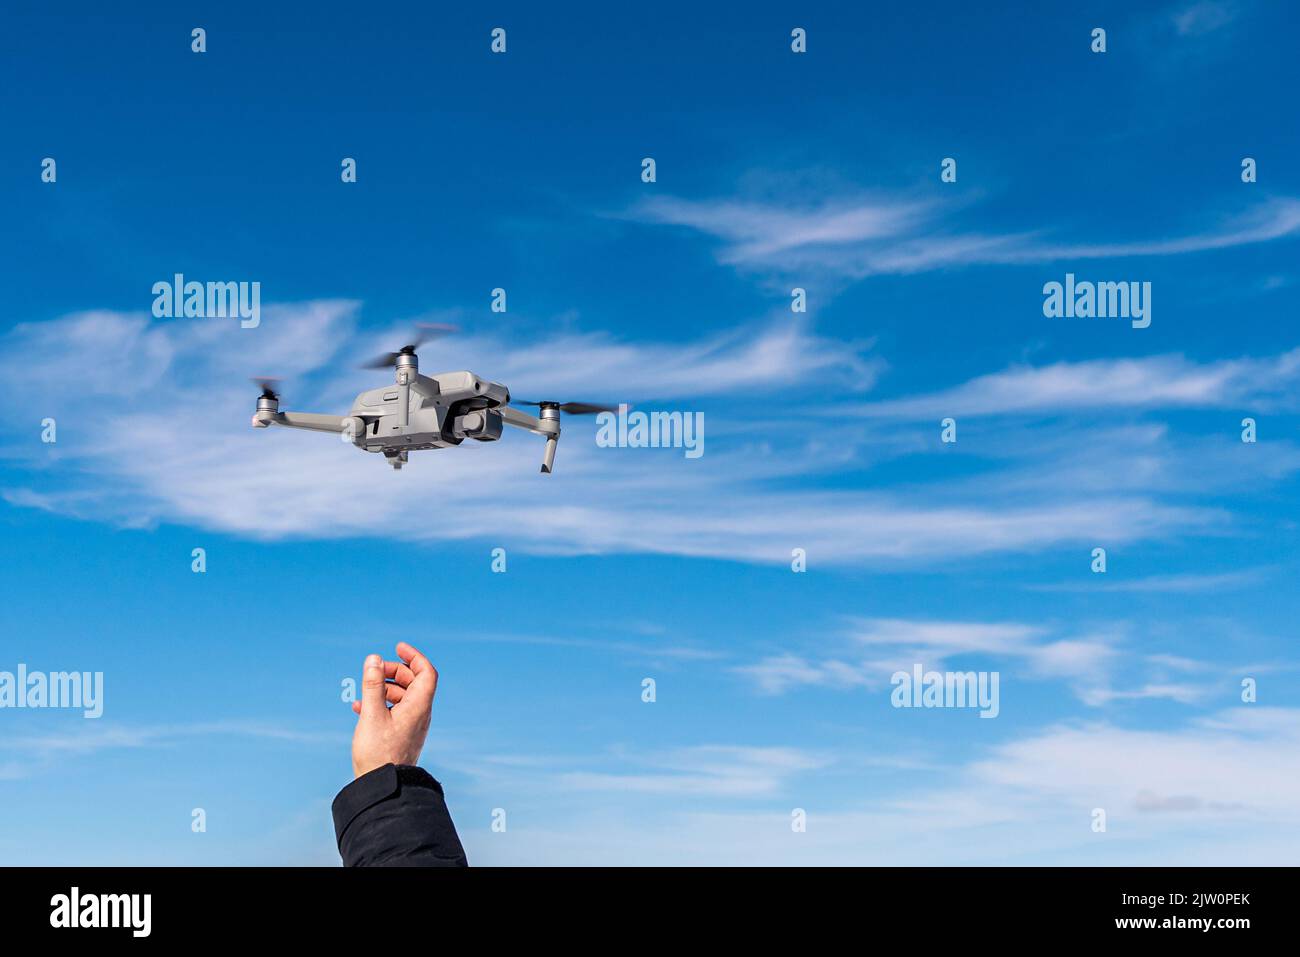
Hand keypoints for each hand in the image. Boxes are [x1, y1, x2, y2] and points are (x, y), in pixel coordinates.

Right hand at [350, 641, 439, 778]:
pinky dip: (380, 704)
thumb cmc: (378, 752)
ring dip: (383, 689)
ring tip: (362, 692)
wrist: (383, 787)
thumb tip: (374, 658)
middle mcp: (419, 714)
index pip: (426, 672)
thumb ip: (373, 685)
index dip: (414, 656)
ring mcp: (411, 725)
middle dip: (393, 672)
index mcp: (418, 706)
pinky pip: (394, 711)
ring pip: (402, 696)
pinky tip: (359, 708)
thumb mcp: (372, 714)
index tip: (397, 647)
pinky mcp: (401, 735)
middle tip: (373, 671)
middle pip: (413, 682)